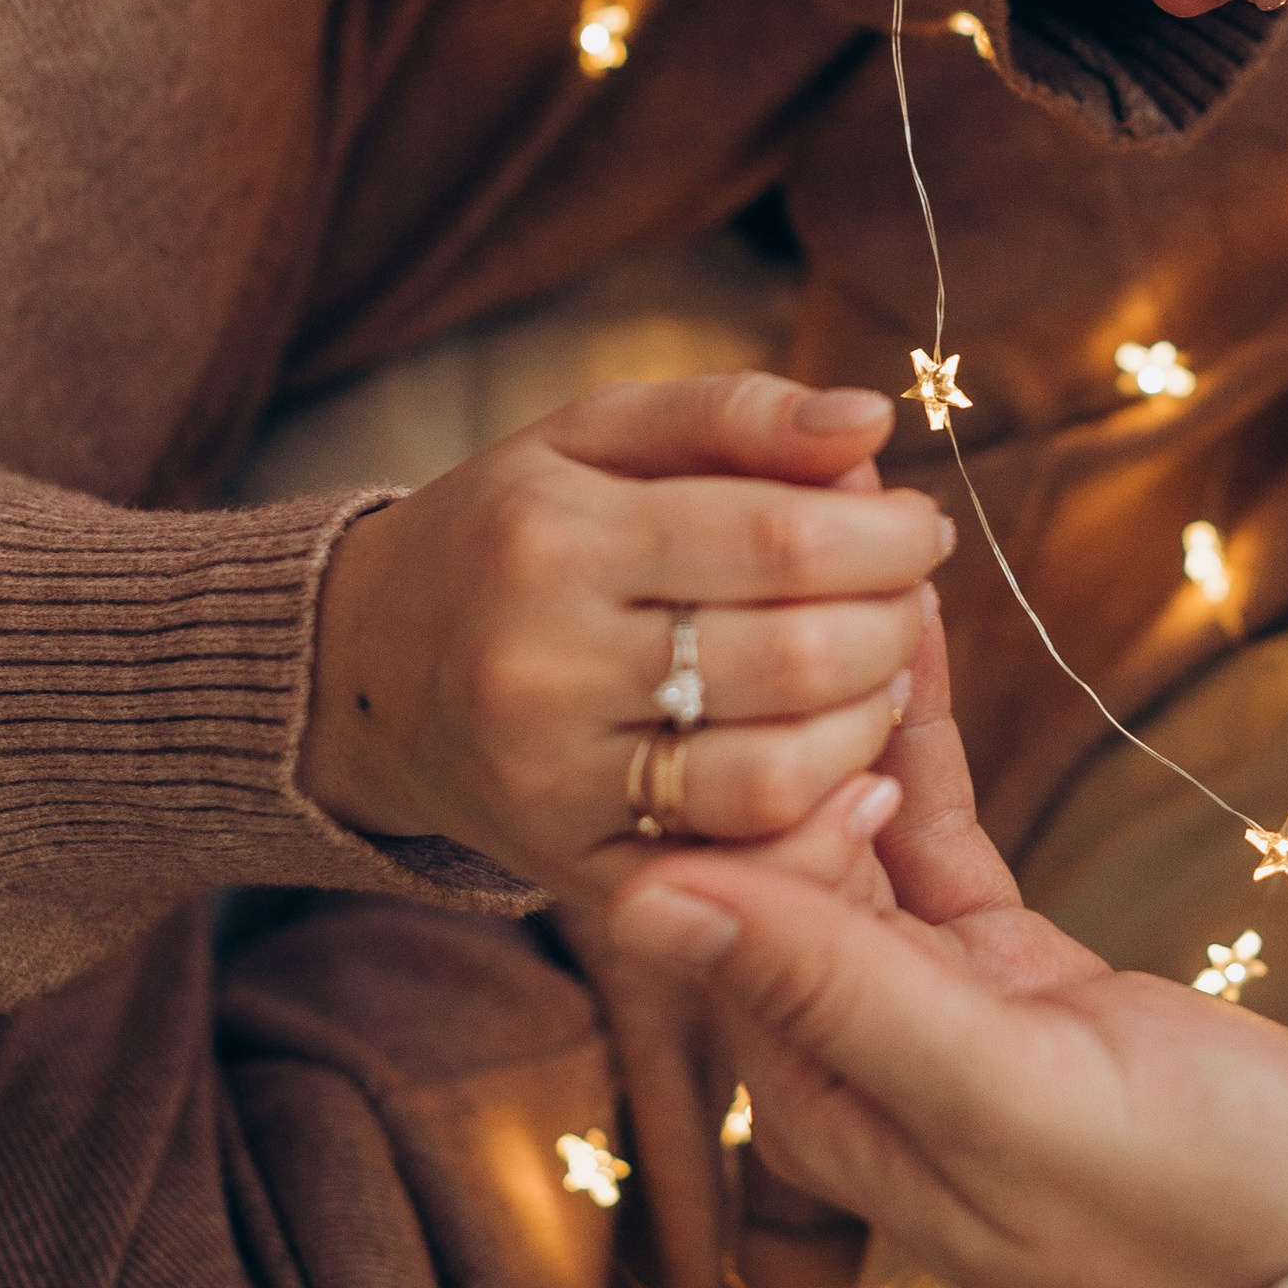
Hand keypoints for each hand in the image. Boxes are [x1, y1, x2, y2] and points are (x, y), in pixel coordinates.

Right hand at [302, 375, 954, 899]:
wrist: (365, 670)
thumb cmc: (513, 528)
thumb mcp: (594, 435)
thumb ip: (736, 414)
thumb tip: (873, 418)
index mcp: (555, 540)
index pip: (779, 541)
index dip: (886, 536)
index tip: (921, 526)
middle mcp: (542, 668)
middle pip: (790, 660)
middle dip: (891, 626)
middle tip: (908, 601)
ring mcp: (552, 784)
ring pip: (772, 777)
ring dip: (867, 726)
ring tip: (876, 678)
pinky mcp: (568, 870)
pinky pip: (729, 874)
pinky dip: (819, 833)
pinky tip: (855, 780)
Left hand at [612, 613, 1287, 1287]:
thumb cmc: (1193, 1196)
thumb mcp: (1004, 1090)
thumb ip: (833, 991)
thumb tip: (645, 901)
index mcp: (821, 1107)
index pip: (728, 910)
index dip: (733, 763)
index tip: (744, 625)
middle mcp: (850, 1060)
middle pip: (780, 858)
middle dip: (779, 710)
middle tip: (793, 546)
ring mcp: (932, 1011)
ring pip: (858, 833)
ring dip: (851, 707)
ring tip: (848, 558)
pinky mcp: (1010, 971)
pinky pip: (939, 837)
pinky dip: (925, 746)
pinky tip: (917, 639)